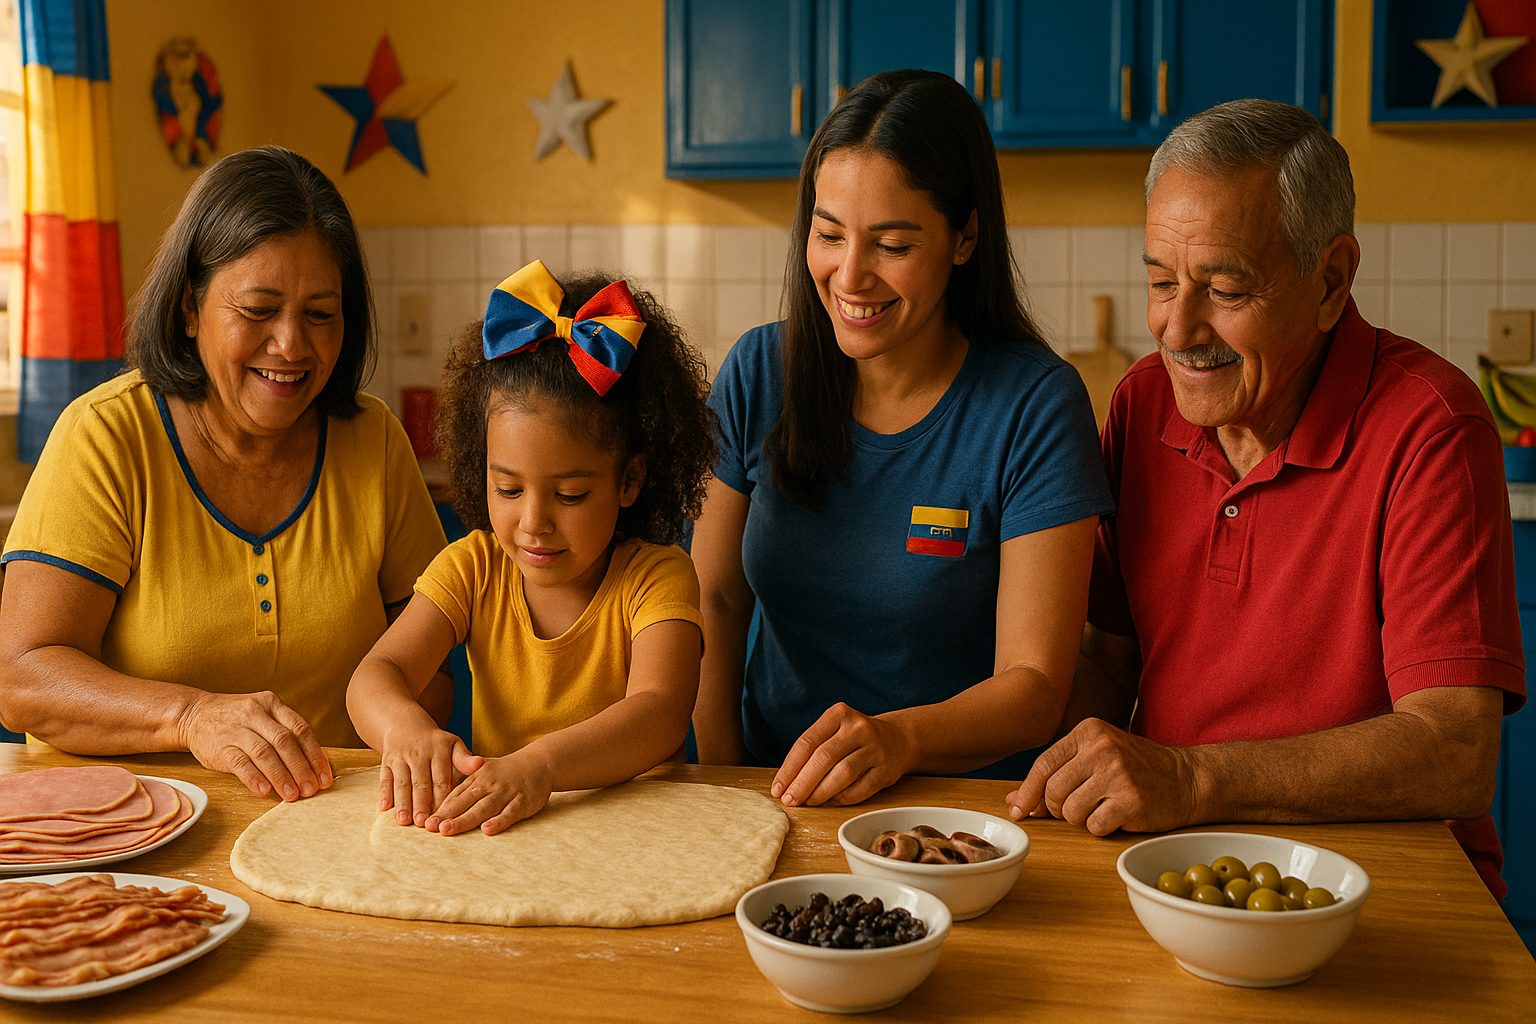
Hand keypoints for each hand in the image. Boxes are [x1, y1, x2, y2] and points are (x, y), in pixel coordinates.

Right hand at [178, 690, 333, 801]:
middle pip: (285, 742)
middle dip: (301, 768)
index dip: (315, 754)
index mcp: (272, 704)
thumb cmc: (237, 720)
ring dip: (281, 776)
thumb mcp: (263, 716)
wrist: (194, 714)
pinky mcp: (220, 746)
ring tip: (292, 795)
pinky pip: (240, 763)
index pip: (301, 729)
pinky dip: (254, 778)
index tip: (324, 777)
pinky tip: (264, 791)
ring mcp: (236, 729)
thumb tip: (314, 765)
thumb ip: (285, 733)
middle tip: (311, 790)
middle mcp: (256, 713)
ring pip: (264, 753)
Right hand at [378, 725, 482, 826]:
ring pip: (401, 782)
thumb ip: (464, 759)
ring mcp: (401, 758)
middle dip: (421, 803)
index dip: (441, 798)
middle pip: (420, 782)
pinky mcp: (386, 762)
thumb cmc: (435, 742)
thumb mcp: (453, 744)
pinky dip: (384, 793)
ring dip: (403, 802)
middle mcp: (418, 754)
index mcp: (438, 751)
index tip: (443, 815)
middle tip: (422, 823)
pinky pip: (385, 778)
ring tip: (404, 820)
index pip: (441, 778)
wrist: (405, 725)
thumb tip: (480, 764)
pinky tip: (384, 807)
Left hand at [425, 751, 554, 836]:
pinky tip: (487, 830)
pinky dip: (499, 821)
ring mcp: (507, 792)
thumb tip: (439, 801)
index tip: (425, 821)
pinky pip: (510, 812)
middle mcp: (490, 784)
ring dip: (465, 819)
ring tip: (447, 830)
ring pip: (484, 808)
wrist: (540, 763)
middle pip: (465, 801)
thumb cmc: (506, 772)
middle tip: (429, 827)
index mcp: (477, 777)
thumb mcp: (483, 771)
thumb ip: (465, 785)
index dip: (440, 808)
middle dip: (447, 815)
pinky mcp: (523, 801)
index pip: (456, 794)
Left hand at [771, 703, 915, 807]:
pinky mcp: (887, 770)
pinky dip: (841, 798)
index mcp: (839, 714)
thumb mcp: (834, 730)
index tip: (778, 788)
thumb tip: (786, 782)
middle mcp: (858, 728)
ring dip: (820, 793)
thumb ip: (812, 749)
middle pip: (823, 758)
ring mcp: (875, 748)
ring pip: (842, 774)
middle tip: (789, 800)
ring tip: (807, 802)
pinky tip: (830, 801)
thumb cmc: (854, 738)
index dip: (789, 768)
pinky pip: (860, 789)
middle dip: (802, 783)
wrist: (898, 738)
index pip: (807, 742)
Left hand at [1004, 718, 1196, 834]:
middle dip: (1057, 808)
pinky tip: (1116, 815)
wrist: (1187, 779)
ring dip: (1080, 819)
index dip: (1027, 792)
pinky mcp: (1131, 800)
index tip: (1018, 810)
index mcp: (1088, 731)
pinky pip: (1094, 826)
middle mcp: (1101, 748)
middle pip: (1053, 791)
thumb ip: (1056, 775)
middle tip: (1076, 807)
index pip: (1043, 765)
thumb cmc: (1135, 769)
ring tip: (1100, 808)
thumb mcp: (1095, 759)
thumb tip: (1013, 801)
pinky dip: (1100, 827)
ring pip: (1071, 811)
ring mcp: (1118, 774)